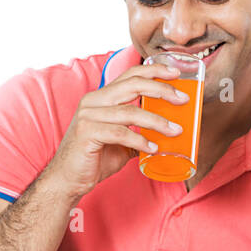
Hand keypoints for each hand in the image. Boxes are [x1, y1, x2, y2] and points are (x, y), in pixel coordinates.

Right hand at [45, 62, 191, 200]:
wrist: (68, 179)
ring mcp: (88, 116)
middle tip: (182, 99)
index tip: (176, 74)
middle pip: (132, 85)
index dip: (154, 71)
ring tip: (175, 130)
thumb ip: (138, 130)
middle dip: (161, 90)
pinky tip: (153, 148)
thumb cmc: (94, 158)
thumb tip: (168, 131)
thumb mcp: (120, 139)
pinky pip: (120, 133)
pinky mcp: (87, 133)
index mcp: (100, 97)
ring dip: (157, 121)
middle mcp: (92, 101)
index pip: (130, 75)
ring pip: (130, 111)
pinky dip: (140, 140)